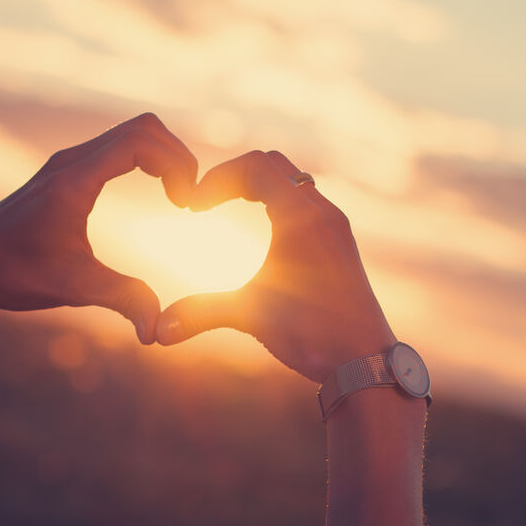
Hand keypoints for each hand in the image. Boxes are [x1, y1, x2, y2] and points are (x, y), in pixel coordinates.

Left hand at [0, 113, 197, 343]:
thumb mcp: (71, 287)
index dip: (176, 163)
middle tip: (190, 198)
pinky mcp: (65, 175)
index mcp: (74, 180)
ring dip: (164, 158)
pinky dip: (147, 162)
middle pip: (143, 128)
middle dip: (178, 156)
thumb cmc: (9, 273)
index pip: (140, 141)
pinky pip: (118, 149)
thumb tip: (158, 331)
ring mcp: (67, 164)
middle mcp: (71, 162)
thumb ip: (121, 299)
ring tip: (179, 198)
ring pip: (131, 135)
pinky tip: (157, 195)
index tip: (186, 203)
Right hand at [154, 151, 394, 382]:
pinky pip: (306, 201)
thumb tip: (157, 331)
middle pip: (273, 163)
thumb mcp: (252, 315)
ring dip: (257, 186)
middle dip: (233, 175)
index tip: (192, 206)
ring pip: (292, 181)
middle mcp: (323, 211)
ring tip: (226, 208)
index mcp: (301, 216)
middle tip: (205, 201)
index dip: (216, 178)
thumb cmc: (314, 335)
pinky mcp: (340, 242)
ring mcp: (336, 225)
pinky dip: (277, 202)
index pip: (254, 166)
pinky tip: (260, 232)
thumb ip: (202, 313)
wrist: (367, 362)